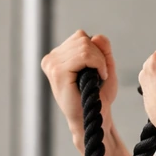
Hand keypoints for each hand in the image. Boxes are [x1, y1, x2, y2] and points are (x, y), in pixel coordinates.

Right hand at [41, 30, 117, 151]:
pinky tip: (98, 78)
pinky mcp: (57, 73)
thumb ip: (102, 48)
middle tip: (100, 75)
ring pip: (84, 45)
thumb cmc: (97, 97)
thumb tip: (96, 36)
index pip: (80, 37)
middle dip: (98, 55)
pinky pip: (84, 55)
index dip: (96, 51)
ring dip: (99, 61)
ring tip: (98, 78)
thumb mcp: (104, 66)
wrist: (93, 118)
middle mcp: (51, 59)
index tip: (98, 70)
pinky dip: (98, 64)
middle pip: (82, 38)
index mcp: (57, 57)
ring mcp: (52, 65)